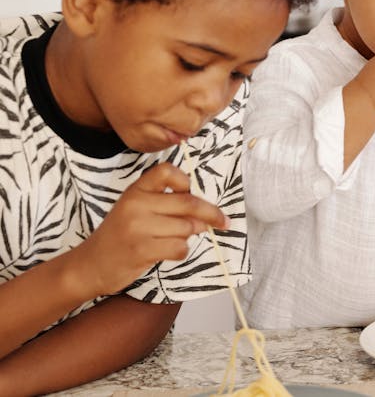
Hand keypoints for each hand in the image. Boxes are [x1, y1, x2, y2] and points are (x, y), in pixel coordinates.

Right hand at [71, 162, 228, 297]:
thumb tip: (207, 214)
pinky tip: (166, 252)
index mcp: (136, 189)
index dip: (185, 181)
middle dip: (211, 213)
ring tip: (173, 239)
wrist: (91, 264)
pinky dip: (180, 251)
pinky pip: (179, 247)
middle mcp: (136, 204)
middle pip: (188, 202)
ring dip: (189, 236)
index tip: (192, 191)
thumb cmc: (121, 235)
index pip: (167, 171)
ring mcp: (137, 227)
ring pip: (186, 227)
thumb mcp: (138, 210)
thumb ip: (169, 206)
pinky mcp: (141, 249)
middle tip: (223, 221)